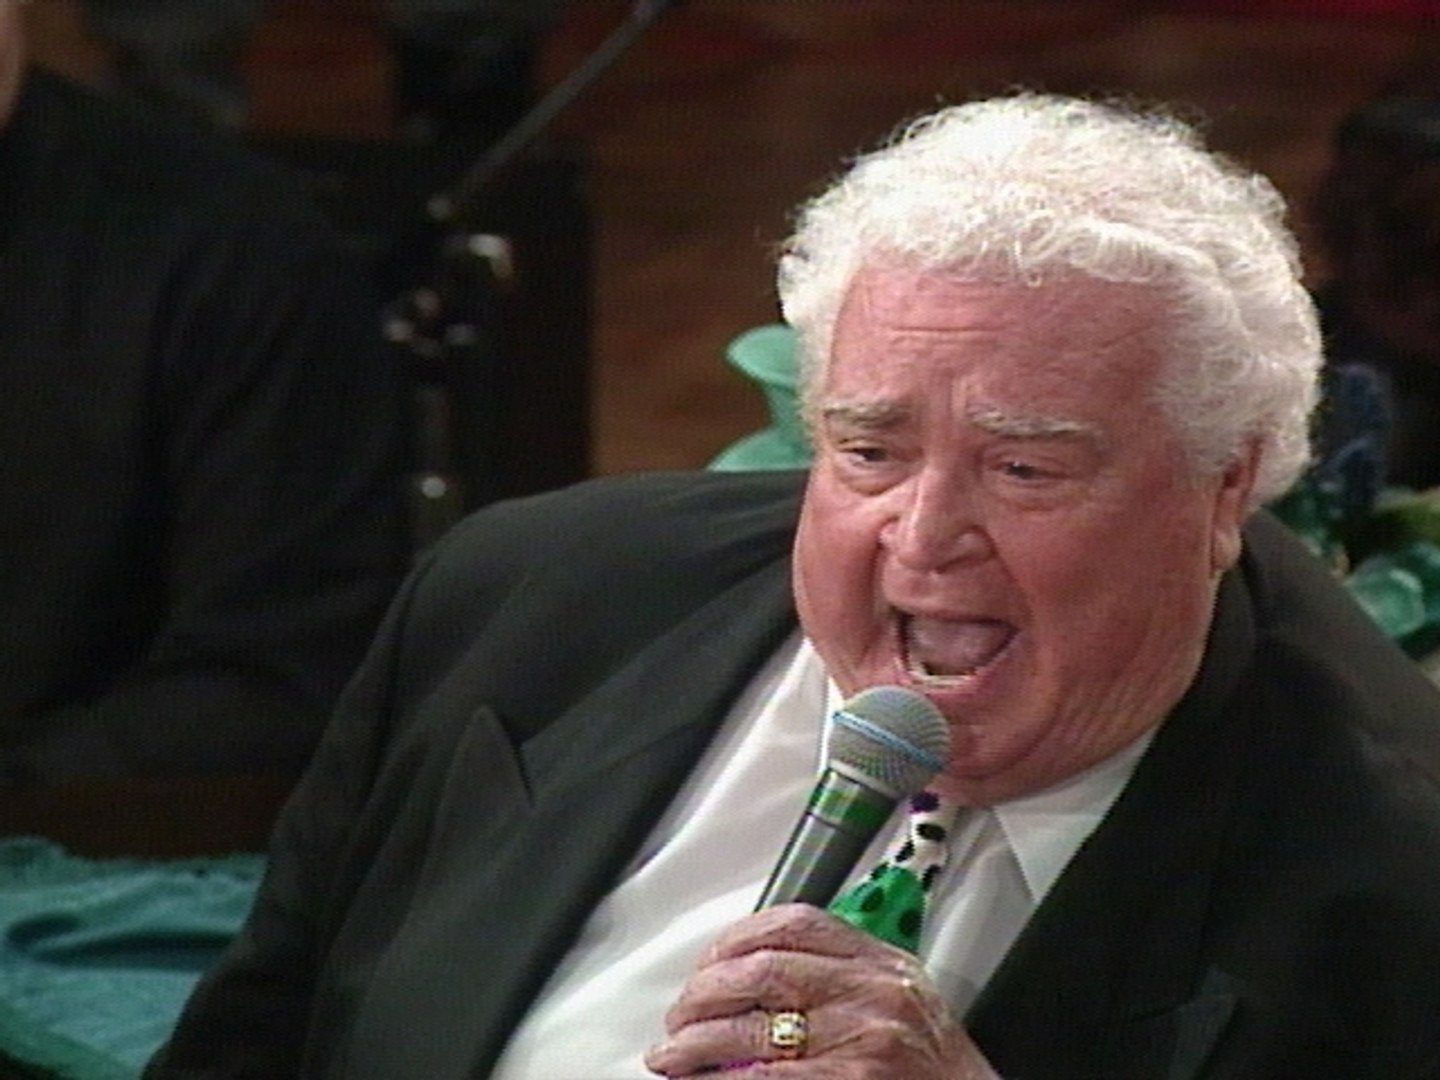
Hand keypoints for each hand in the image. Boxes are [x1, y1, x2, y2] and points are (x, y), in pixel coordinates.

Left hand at [644, 903, 999, 1077]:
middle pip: (763, 970)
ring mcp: (862, 1038)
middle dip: (705, 993)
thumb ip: (839, 975)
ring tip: (672, 1055)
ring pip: (753, 1026)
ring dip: (697, 1042)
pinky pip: (765, 1076)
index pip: (794, 924)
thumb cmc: (932, 1067)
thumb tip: (750, 974)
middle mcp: (872, 992)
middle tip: (679, 1016)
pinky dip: (723, 1078)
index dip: (735, 940)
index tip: (707, 962)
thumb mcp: (898, 998)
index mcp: (881, 961)